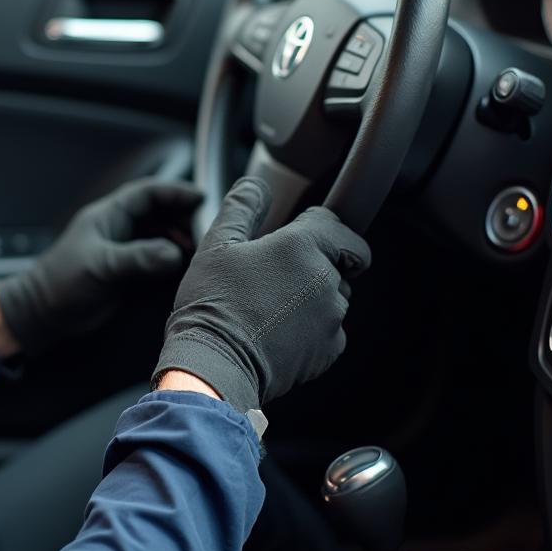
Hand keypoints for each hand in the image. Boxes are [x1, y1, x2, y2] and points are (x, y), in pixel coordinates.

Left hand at [0, 178, 202, 355]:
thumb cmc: (60, 284)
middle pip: (158, 211)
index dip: (175, 192)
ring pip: (158, 234)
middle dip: (182, 214)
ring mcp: (122, 250)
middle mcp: (118, 229)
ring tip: (198, 246)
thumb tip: (174, 254)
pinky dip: (171, 258)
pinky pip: (155, 257)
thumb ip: (138, 258)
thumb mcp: (102, 266)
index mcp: (109, 216)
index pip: (148, 193)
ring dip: (178, 237)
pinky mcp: (126, 271)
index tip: (201, 197)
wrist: (42, 313)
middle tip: (206, 225)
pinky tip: (183, 265)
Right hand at [151, 177, 371, 414]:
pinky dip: (310, 330)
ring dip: (311, 298)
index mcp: (302, 246)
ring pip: (332, 297)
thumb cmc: (212, 305)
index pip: (339, 225)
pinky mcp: (329, 351)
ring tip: (268, 307)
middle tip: (274, 276)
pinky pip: (328, 331)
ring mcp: (331, 318)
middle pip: (338, 262)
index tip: (302, 236)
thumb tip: (255, 184)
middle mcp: (326, 279)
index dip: (321, 227)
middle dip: (314, 265)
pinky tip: (275, 332)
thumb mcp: (216, 245)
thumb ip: (241, 207)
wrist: (213, 366)